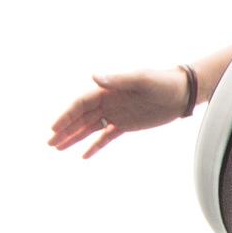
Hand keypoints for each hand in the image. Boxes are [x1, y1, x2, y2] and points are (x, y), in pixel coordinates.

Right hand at [47, 69, 187, 159]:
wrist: (181, 92)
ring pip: (90, 128)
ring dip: (74, 137)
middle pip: (81, 117)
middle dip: (65, 130)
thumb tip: (94, 77)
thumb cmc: (162, 82)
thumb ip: (118, 80)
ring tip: (58, 148)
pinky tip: (83, 155)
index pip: (81, 104)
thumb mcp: (141, 80)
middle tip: (50, 143)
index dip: (66, 116)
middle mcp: (108, 101)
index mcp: (108, 90)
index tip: (54, 129)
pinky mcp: (126, 125)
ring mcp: (116, 114)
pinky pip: (106, 137)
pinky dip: (94, 146)